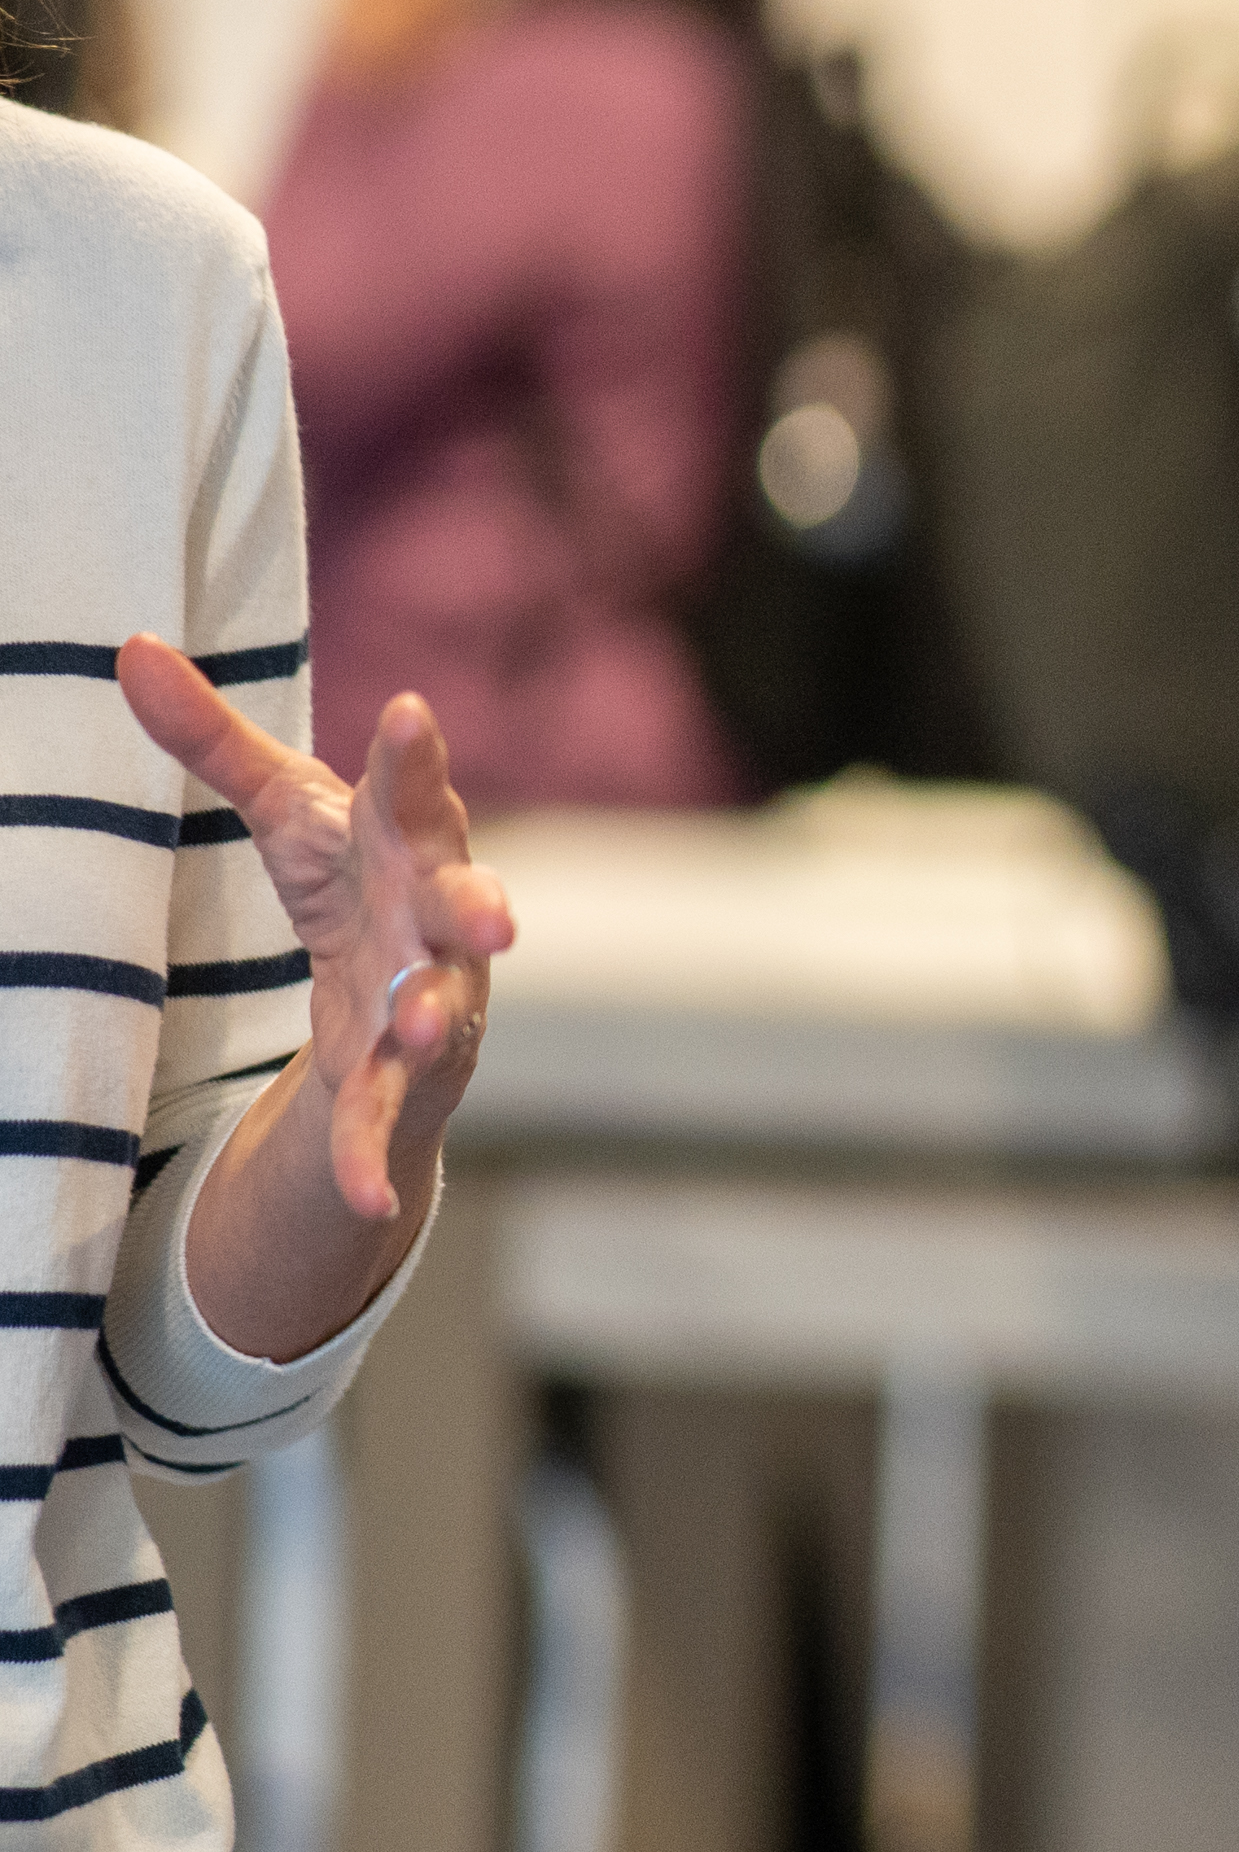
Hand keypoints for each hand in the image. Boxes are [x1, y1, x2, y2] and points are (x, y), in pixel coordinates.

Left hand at [119, 640, 508, 1226]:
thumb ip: (211, 737)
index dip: (414, 760)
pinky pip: (385, 1120)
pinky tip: (366, 1203)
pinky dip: (370, 1160)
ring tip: (417, 1027)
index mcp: (410, 843)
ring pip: (442, 1014)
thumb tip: (128, 648)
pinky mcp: (404, 1081)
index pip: (413, 793)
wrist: (397, 996)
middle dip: (484, 909)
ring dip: (434, 1021)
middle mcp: (442, 922)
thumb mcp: (282, 807)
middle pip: (468, 909)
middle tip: (497, 915)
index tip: (408, 713)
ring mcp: (435, 1004)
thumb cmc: (353, 876)